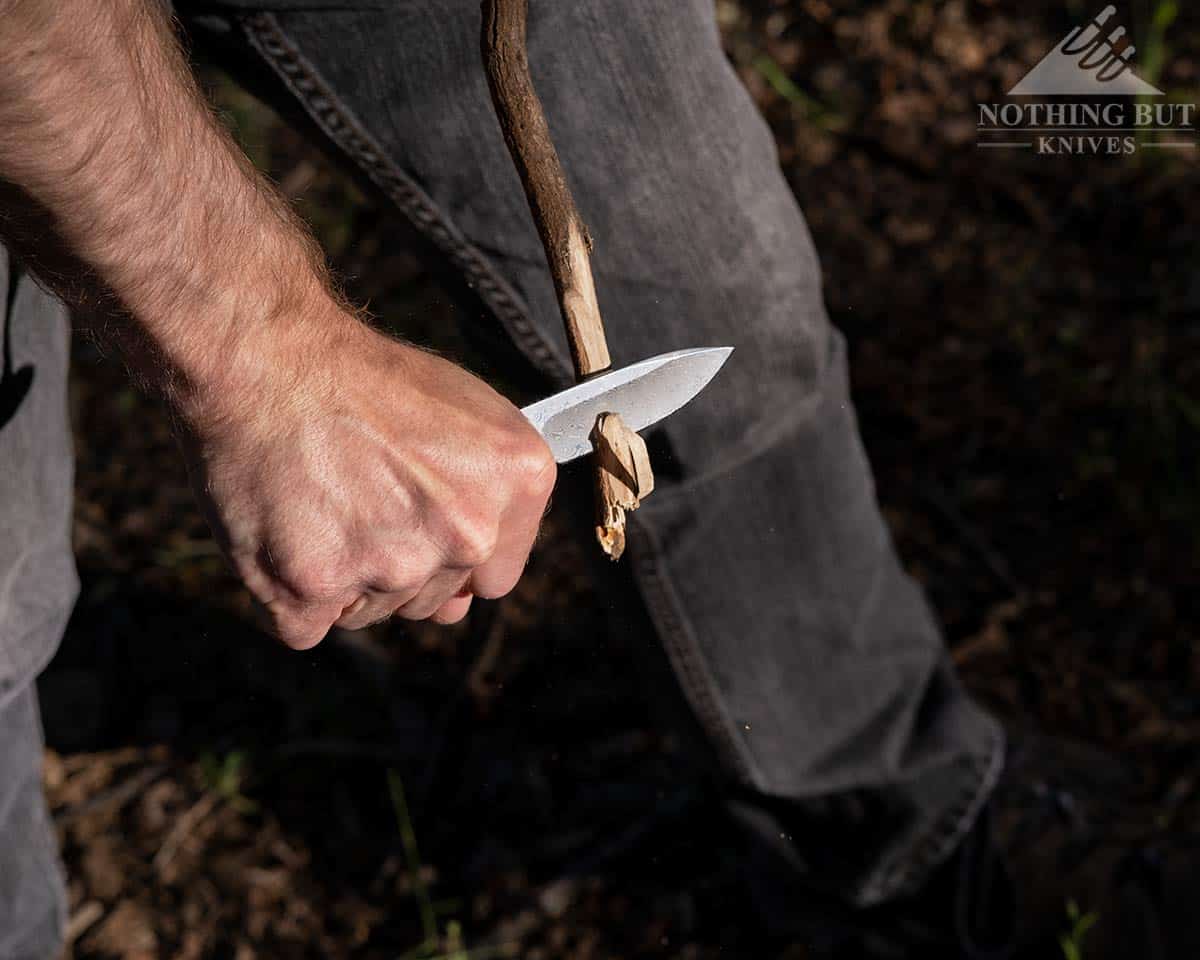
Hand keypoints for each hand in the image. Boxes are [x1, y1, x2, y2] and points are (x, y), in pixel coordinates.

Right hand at [178, 314, 555, 648]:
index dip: (450, 558)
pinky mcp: (316, 588)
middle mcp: (468, 533)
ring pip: (369, 612)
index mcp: (517, 483)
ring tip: (318, 501)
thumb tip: (463, 599)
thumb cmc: (361, 380)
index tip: (416, 528)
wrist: (269, 357)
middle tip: (355, 494)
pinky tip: (285, 530)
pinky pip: (307, 626)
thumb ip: (487, 499)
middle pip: (429, 599)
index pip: (494, 577)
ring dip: (342, 577)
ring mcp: (394, 567)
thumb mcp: (464, 413)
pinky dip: (289, 594)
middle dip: (393, 564)